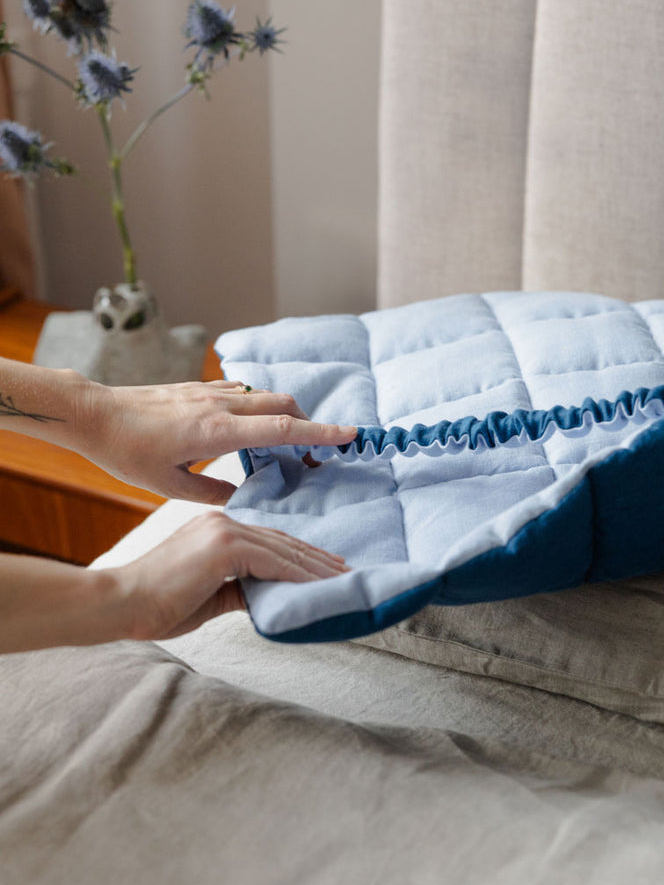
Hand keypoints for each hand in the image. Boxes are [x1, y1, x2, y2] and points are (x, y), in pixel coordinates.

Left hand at [75, 377, 356, 503]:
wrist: (94, 415)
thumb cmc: (127, 453)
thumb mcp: (169, 486)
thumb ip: (212, 492)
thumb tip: (242, 496)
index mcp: (217, 432)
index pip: (282, 431)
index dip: (320, 433)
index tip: (349, 436)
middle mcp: (219, 406)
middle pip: (283, 407)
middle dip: (310, 425)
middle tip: (318, 452)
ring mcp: (210, 393)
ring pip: (265, 397)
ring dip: (286, 415)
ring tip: (290, 444)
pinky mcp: (199, 389)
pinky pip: (243, 393)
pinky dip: (260, 408)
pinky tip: (252, 428)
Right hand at [109, 511, 348, 639]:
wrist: (123, 603)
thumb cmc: (158, 605)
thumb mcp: (209, 595)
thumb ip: (239, 590)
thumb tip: (268, 597)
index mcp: (216, 529)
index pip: (269, 541)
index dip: (300, 555)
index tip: (326, 567)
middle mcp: (222, 522)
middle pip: (282, 541)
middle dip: (316, 559)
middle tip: (345, 571)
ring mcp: (223, 531)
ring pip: (282, 550)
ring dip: (316, 568)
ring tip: (342, 580)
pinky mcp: (224, 546)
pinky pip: (273, 562)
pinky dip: (298, 575)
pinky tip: (318, 586)